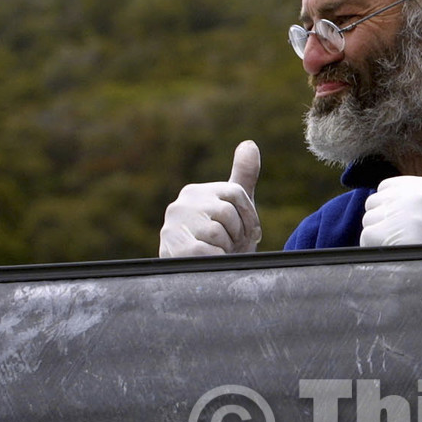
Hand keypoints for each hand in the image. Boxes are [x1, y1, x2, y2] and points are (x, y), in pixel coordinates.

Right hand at [158, 141, 262, 255]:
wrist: (200, 278)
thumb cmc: (220, 241)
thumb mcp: (235, 207)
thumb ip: (243, 176)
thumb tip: (249, 143)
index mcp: (195, 192)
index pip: (236, 193)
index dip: (250, 217)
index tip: (250, 233)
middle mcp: (180, 204)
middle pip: (227, 213)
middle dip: (237, 235)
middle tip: (231, 246)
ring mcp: (172, 226)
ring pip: (218, 232)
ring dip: (227, 249)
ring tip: (219, 253)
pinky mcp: (171, 248)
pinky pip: (207, 250)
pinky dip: (217, 259)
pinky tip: (212, 262)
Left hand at [360, 134, 421, 246]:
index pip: (391, 187)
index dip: (394, 211)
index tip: (411, 224)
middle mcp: (421, 196)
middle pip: (375, 202)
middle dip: (384, 221)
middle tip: (409, 238)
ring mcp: (405, 213)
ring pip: (369, 219)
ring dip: (380, 237)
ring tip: (404, 247)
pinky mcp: (388, 230)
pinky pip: (367, 237)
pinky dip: (375, 249)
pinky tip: (396, 254)